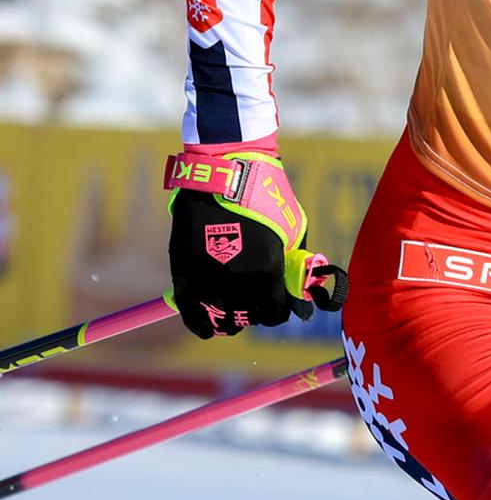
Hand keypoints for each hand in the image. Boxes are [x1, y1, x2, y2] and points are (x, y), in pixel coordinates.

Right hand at [165, 150, 346, 339]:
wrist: (226, 170)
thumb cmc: (266, 195)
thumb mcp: (292, 226)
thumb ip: (294, 261)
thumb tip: (298, 289)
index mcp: (267, 270)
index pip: (274, 314)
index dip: (277, 313)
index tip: (276, 307)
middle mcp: (237, 279)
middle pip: (246, 319)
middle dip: (252, 316)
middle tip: (253, 308)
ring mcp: (207, 275)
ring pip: (218, 318)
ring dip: (227, 322)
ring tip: (231, 320)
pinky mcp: (183, 268)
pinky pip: (189, 310)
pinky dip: (199, 324)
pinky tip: (208, 329)